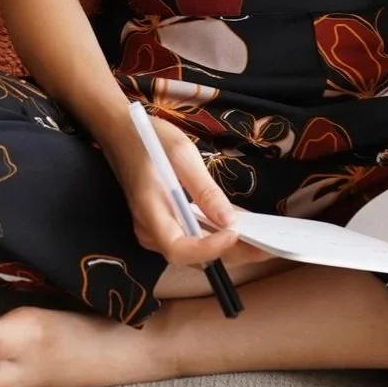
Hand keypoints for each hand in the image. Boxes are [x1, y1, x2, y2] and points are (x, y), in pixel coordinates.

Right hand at [105, 113, 264, 268]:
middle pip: (192, 254)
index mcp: (149, 211)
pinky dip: (216, 233)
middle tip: (267, 248)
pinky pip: (191, 235)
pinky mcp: (164, 223)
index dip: (208, 249)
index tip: (236, 234)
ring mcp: (156, 229)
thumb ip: (205, 190)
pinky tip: (241, 227)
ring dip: (227, 246)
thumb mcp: (182, 154)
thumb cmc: (149, 139)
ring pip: (194, 249)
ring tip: (261, 240)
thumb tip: (230, 223)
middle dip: (231, 253)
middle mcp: (150, 229)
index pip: (178, 248)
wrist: (120, 132)